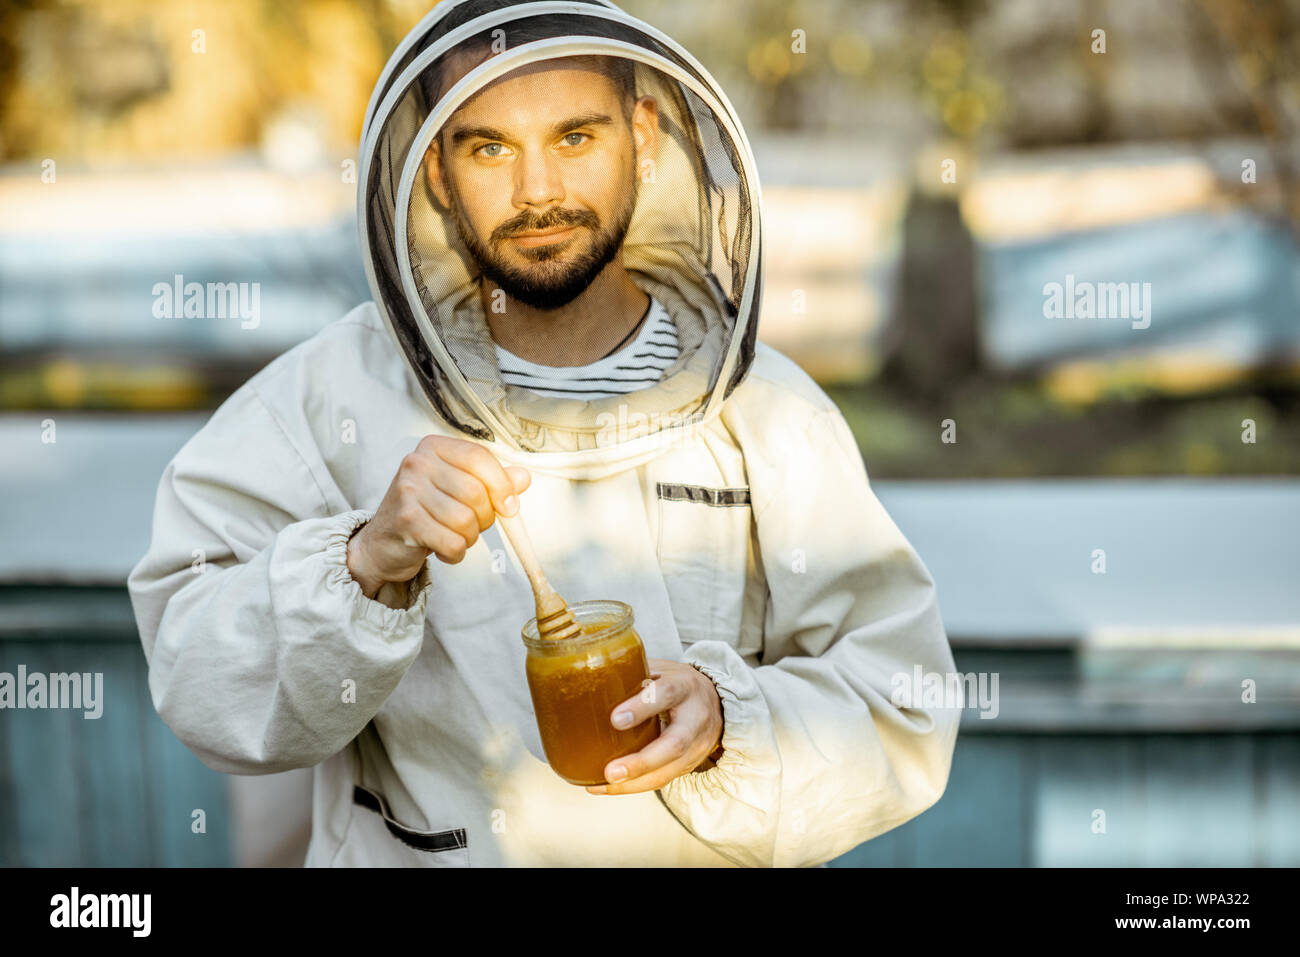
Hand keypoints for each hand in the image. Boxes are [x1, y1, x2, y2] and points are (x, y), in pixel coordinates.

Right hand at [347, 435, 530, 596]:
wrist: (382, 542)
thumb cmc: (424, 512)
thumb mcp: (457, 489)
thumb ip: (491, 481)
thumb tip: (523, 478)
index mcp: (434, 447)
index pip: (479, 457)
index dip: (502, 484)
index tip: (509, 505)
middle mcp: (417, 463)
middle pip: (476, 492)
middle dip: (484, 518)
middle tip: (472, 526)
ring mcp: (408, 491)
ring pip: (465, 520)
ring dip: (469, 537)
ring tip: (454, 536)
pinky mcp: (405, 521)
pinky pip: (452, 542)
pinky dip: (455, 553)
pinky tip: (442, 549)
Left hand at [586, 658, 723, 794]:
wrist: (719, 704)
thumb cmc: (679, 684)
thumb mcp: (663, 670)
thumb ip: (635, 673)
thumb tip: (592, 678)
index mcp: (685, 687)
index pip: (667, 694)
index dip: (643, 707)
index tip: (615, 719)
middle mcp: (696, 718)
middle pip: (674, 744)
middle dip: (641, 762)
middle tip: (611, 772)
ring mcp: (696, 746)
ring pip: (669, 771)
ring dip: (634, 783)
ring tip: (603, 785)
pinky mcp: (689, 765)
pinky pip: (663, 780)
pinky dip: (635, 786)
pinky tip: (609, 787)